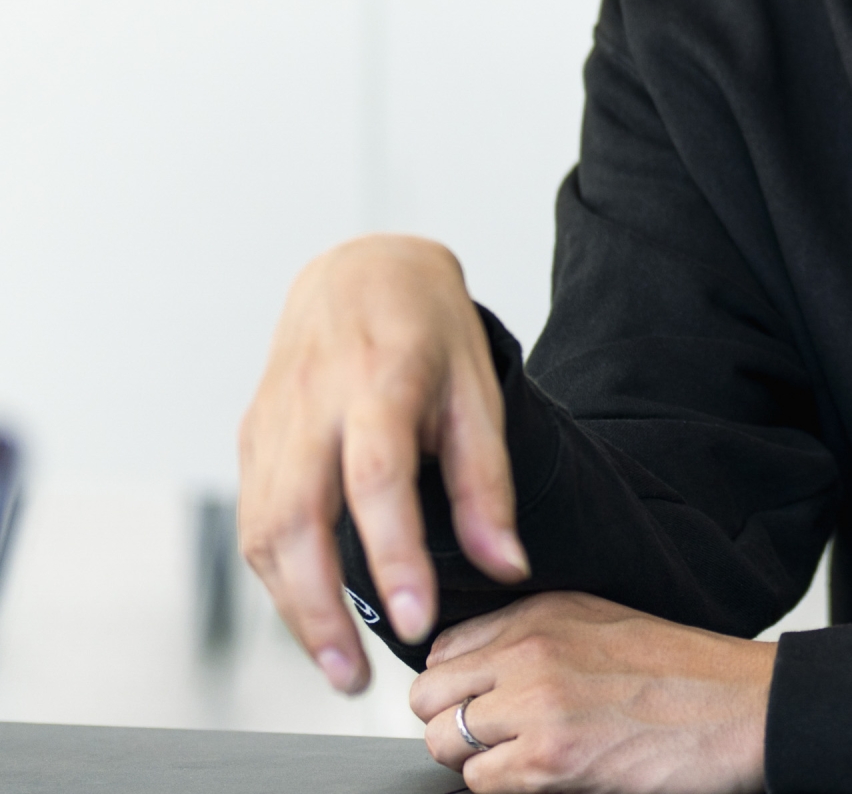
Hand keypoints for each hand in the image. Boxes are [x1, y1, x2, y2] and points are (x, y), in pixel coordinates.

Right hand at [238, 234, 529, 691]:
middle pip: (298, 516)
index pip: (379, 478)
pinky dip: (276, 576)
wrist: (361, 269)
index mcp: (383, 379)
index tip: (415, 620)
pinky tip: (311, 610)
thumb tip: (508, 567)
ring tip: (337, 663)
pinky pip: (252, 518)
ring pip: (261, 527)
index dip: (395, 553)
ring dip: (292, 606)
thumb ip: (489, 483)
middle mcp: (314, 400)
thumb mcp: (479, 391)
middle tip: (355, 675)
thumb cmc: (429, 332)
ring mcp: (271, 419)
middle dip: (320, 607)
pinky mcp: (249, 436)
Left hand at [410, 592, 775, 791]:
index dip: (456, 685)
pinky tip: (544, 775)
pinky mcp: (550, 758)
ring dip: (473, 760)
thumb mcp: (605, 623)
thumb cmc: (687, 673)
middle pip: (426, 695)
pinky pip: (477, 782)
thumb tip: (478, 672)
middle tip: (491, 739)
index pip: (444, 648)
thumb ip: (537, 636)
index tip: (480, 702)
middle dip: (448, 723)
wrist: (742, 709)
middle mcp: (532, 650)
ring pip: (441, 742)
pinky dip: (502, 786)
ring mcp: (537, 703)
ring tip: (520, 759)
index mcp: (544, 612)